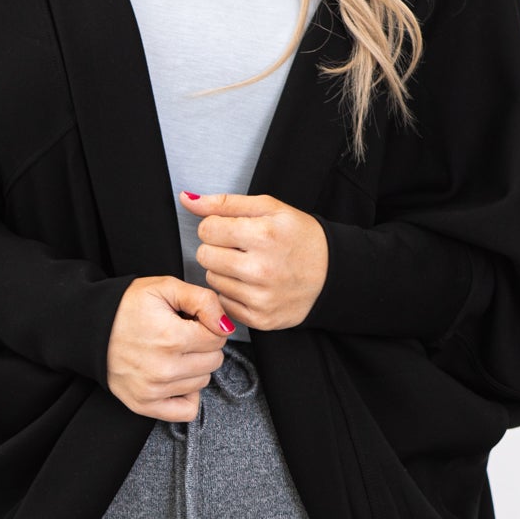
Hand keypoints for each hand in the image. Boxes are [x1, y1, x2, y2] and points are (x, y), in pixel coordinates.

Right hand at [106, 276, 230, 421]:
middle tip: (180, 336)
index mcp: (172, 337)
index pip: (218, 337)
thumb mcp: (165, 287)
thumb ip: (203, 300)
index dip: (208, 324)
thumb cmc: (124, 308)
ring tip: (172, 353)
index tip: (191, 321)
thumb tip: (225, 324)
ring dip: (194, 368)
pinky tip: (175, 378)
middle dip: (203, 346)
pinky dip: (187, 395)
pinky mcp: (145, 404)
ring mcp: (154, 389)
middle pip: (214, 361)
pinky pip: (187, 410)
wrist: (89, 328)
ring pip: (203, 382)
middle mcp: (164, 368)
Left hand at [181, 191, 327, 331]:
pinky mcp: (259, 319)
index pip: (206, 229)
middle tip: (240, 248)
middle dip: (217, 249)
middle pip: (204, 256)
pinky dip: (233, 293)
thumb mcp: (269, 208)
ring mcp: (260, 298)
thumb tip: (187, 199)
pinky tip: (252, 285)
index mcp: (263, 235)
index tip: (232, 230)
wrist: (332, 274)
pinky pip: (223, 303)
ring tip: (249, 266)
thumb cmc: (300, 237)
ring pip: (211, 280)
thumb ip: (224, 203)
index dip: (216, 227)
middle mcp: (260, 269)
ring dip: (224, 272)